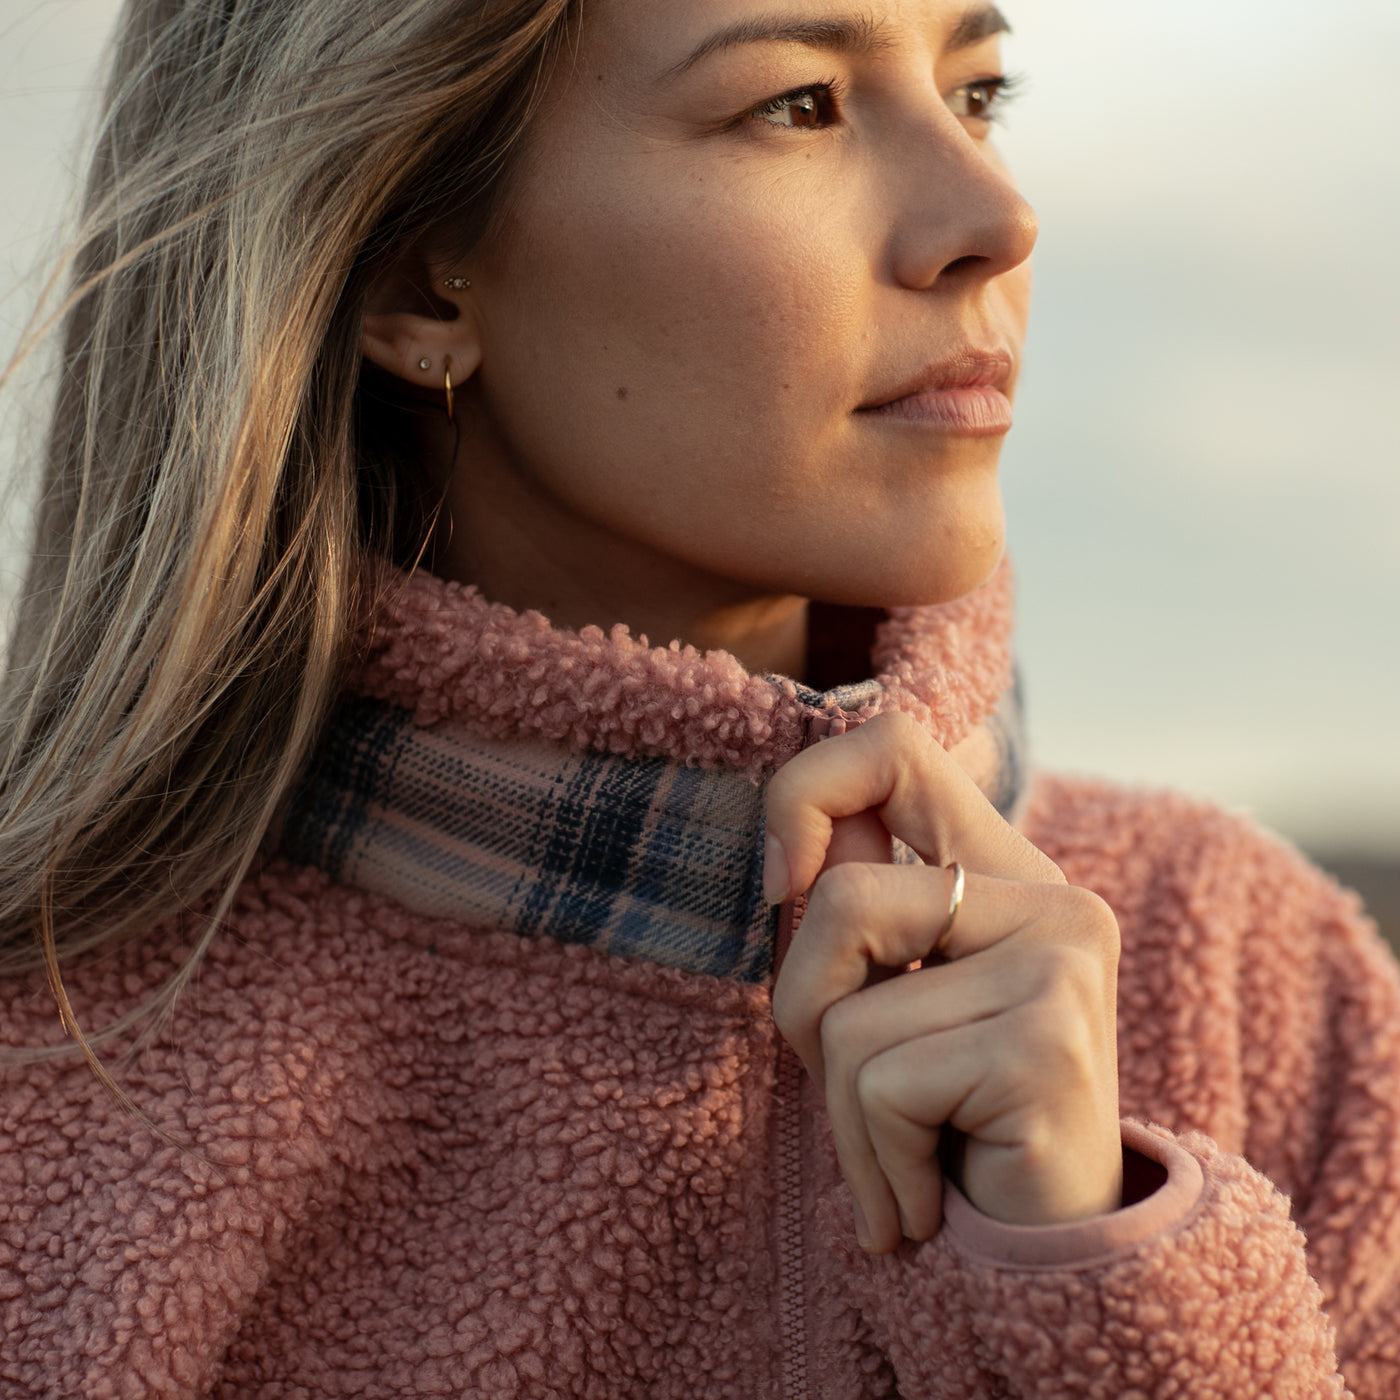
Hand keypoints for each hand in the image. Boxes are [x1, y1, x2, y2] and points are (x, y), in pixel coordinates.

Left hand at [765, 711, 1121, 1252]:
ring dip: (843, 1115)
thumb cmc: (949, 1124)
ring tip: (905, 1160)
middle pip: (841, 899)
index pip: (893, 745)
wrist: (1045, 1264)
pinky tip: (929, 1200)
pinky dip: (876, 1164)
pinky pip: (879, 1087)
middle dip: (807, 1010)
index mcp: (1007, 873)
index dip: (804, 793)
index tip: (781, 884)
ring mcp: (1060, 966)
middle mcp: (1053, 901)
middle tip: (862, 1091)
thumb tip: (795, 857)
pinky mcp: (1048, 1045)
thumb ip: (859, 915)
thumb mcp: (894, 1002)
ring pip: (846, 1016)